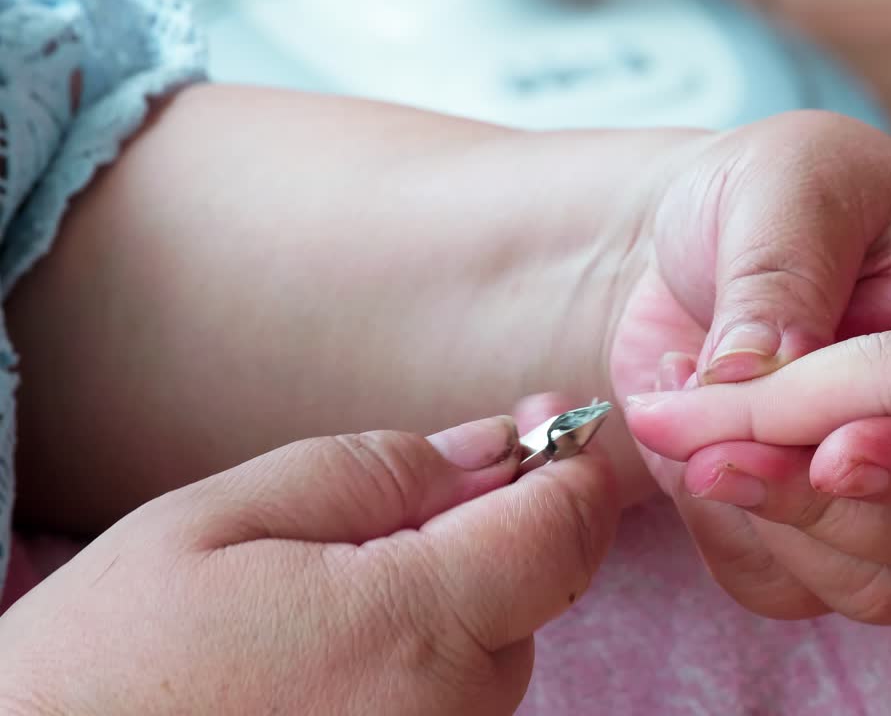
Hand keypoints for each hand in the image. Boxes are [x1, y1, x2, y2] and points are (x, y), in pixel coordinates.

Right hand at [0, 397, 617, 714]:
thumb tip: (494, 446)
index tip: (546, 419)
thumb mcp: (222, 521)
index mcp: (415, 629)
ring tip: (319, 595)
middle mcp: (453, 714)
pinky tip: (326, 652)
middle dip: (484, 528)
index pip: (564, 531)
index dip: (567, 464)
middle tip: (376, 512)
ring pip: (495, 645)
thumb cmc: (108, 662)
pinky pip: (454, 700)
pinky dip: (422, 653)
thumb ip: (377, 473)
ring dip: (446, 595)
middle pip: (535, 587)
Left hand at [625, 198, 890, 713]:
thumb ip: (781, 276)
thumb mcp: (784, 188)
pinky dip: (724, 539)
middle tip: (710, 453)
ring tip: (684, 436)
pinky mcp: (822, 528)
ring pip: (877, 586)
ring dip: (771, 532)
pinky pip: (788, 589)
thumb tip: (762, 375)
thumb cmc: (766, 192)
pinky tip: (683, 454)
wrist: (691, 245)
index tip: (827, 451)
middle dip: (817, 503)